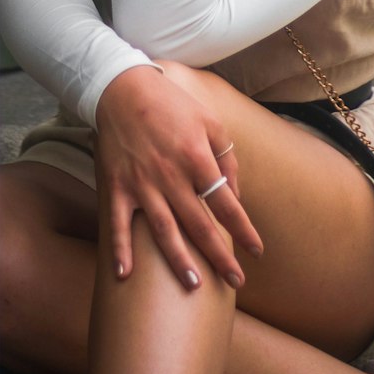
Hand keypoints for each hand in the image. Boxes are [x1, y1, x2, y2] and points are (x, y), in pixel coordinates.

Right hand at [94, 65, 262, 289]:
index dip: (243, 229)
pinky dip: (120, 249)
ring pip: (164, 231)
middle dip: (219, 256)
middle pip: (199, 224)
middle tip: (235, 281)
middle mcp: (171, 175)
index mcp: (197, 157)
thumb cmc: (170, 104)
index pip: (226, 203)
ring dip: (179, 261)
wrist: (122, 88)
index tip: (256, 251)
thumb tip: (234, 192)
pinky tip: (125, 275)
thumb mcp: (209, 120)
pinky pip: (118, 223)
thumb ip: (225, 155)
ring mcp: (142, 183)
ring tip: (194, 285)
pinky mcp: (117, 186)